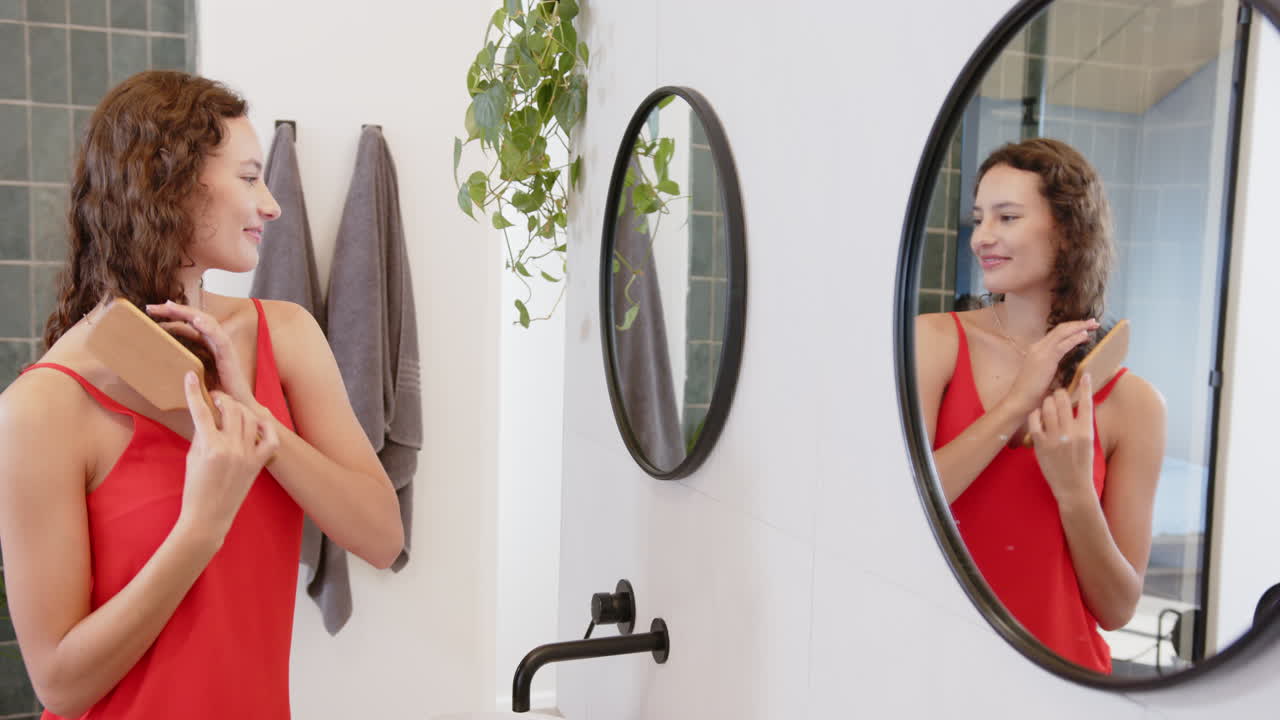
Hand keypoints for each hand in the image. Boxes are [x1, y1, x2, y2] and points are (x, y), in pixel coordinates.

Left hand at [146, 299, 254, 408]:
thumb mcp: (191, 381)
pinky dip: (208, 327)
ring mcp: (223, 348)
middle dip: (173, 311)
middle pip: (194, 320)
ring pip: (206, 322)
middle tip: (151, 307)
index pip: (187, 327)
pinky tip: (195, 321)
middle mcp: (214, 344)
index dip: (170, 319)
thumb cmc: (215, 398)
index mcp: (206, 347)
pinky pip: (219, 337)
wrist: (237, 410)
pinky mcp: (229, 356)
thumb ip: (178, 372)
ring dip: (187, 313)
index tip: (149, 315)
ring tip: (169, 306)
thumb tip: (154, 372)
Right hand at [176, 371, 279, 545]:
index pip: (201, 411)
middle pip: (231, 409)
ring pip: (250, 419)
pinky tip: (259, 420)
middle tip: (216, 396)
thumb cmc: (195, 489)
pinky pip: (270, 440)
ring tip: (231, 408)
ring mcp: (247, 456)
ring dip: (241, 409)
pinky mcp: (258, 464)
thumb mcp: (191, 458)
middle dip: (223, 398)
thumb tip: (206, 414)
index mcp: (210, 447)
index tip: (191, 376)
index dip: (195, 391)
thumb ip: (201, 434)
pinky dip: (266, 428)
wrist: (208, 517)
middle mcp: (231, 448)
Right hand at [1002, 318, 1099, 415]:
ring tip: (1093, 325)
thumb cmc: (1031, 392)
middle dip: (1078, 324)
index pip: (1056, 333)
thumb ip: (1052, 364)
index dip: (1072, 328)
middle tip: (1093, 322)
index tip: (1085, 328)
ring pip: (1063, 333)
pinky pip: (1064, 344)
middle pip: (1060, 329)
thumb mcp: (1043, 373)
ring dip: (1079, 327)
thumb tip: (1067, 363)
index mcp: (1036, 349)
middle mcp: (1038, 346)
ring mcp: (1041, 351)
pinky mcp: (1046, 358)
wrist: (1019, 399)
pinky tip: (1085, 336)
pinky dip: (1075, 338)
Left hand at [1028, 373, 1095, 505]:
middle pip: (1063, 401)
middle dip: (1059, 392)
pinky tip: (1036, 414)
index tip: (1085, 374)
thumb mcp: (1088, 443)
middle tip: (1057, 392)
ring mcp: (1055, 438)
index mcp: (1086, 431)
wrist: (1073, 487)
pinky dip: (1035, 414)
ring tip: (1046, 402)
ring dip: (1046, 401)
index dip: (1085, 386)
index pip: (1087, 403)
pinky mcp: (1041, 444)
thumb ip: (1082, 425)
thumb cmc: (1081, 464)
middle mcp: (1071, 432)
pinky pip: (1035, 421)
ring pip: (1047, 407)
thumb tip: (1078, 407)